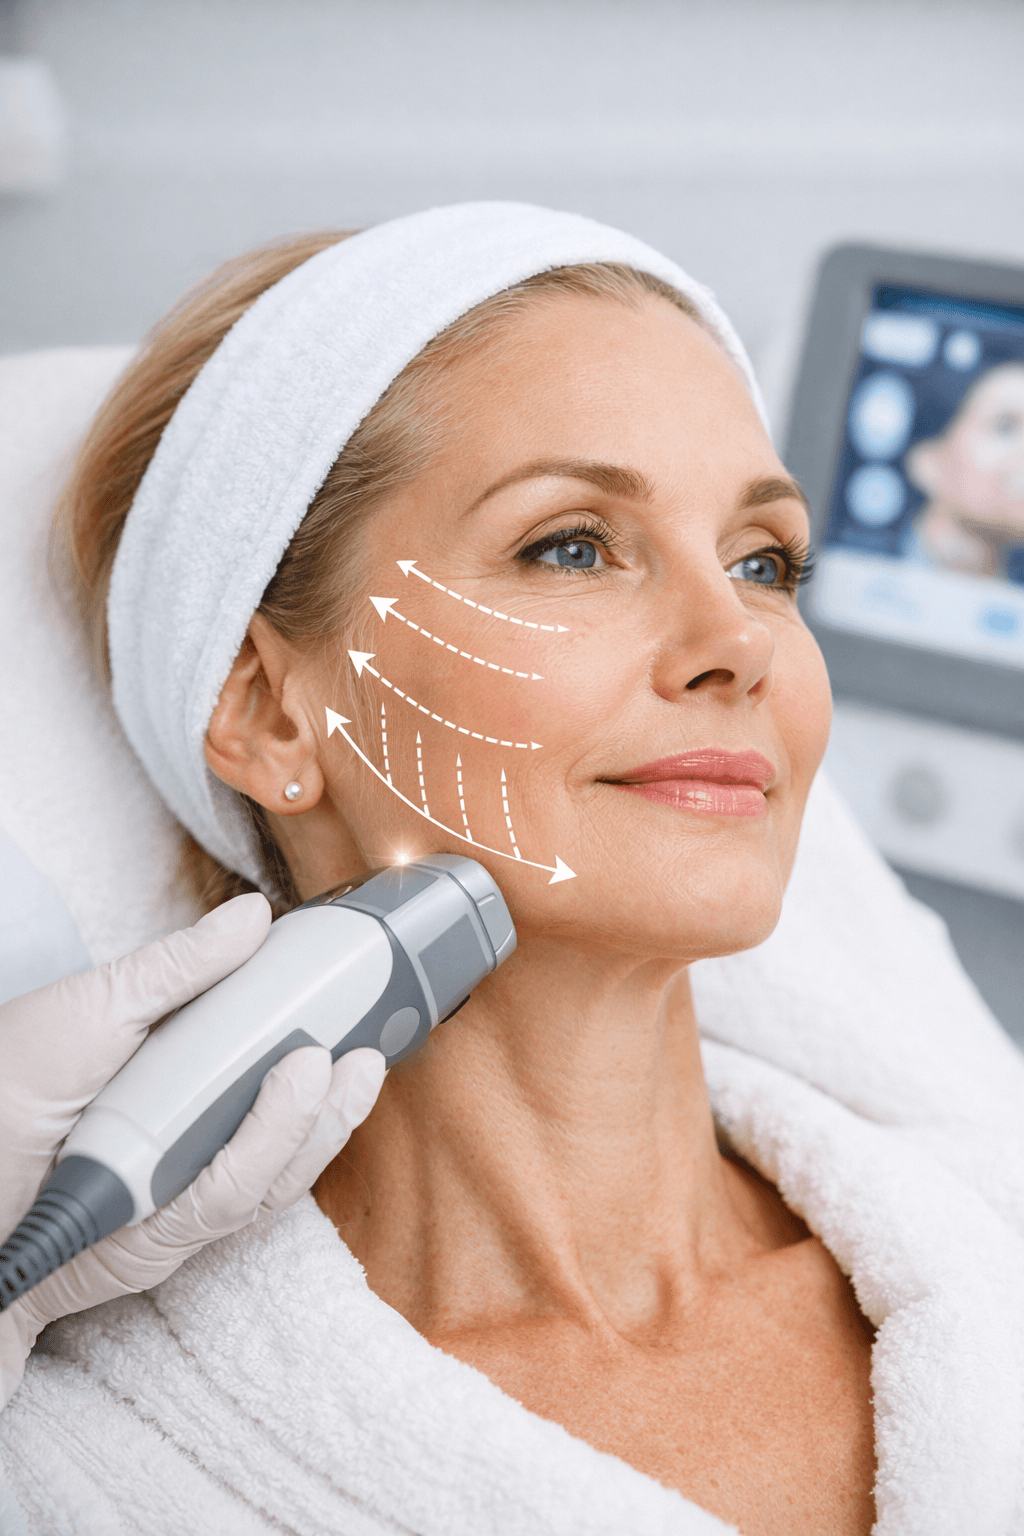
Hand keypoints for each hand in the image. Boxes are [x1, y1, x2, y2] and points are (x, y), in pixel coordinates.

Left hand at [0, 894, 385, 1407]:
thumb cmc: (8, 1085)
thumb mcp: (98, 1005)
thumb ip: (181, 969)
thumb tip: (255, 916)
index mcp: (187, 1079)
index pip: (273, 1063)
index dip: (325, 1043)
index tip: (366, 1004)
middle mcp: (195, 1138)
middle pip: (291, 1126)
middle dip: (339, 1095)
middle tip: (371, 1042)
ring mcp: (185, 1190)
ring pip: (277, 1168)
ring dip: (313, 1119)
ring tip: (335, 1063)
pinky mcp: (169, 1236)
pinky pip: (232, 1196)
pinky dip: (267, 1148)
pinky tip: (293, 1097)